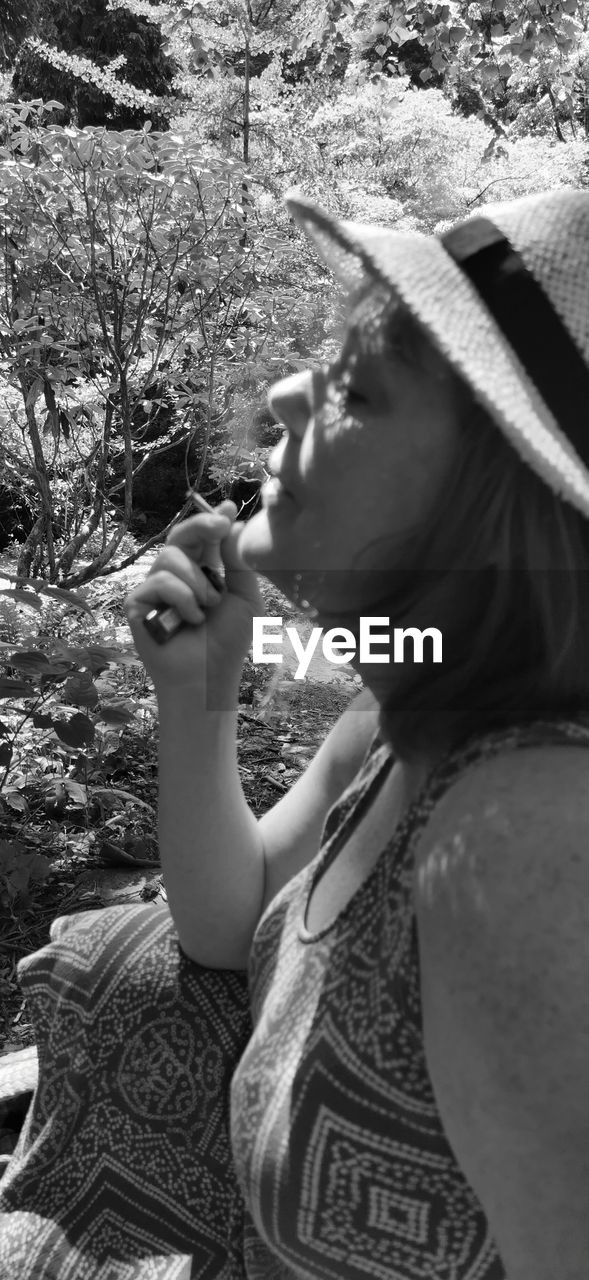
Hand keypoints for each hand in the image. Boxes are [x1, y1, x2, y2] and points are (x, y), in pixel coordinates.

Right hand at [124, 500, 264, 706]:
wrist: (209, 678)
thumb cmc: (228, 641)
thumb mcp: (244, 596)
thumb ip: (236, 560)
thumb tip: (234, 522)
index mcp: (203, 571)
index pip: (204, 537)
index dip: (214, 519)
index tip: (230, 509)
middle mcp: (177, 575)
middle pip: (181, 535)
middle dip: (201, 525)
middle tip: (220, 525)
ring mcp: (155, 588)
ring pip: (170, 557)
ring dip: (197, 582)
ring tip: (207, 609)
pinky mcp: (137, 603)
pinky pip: (159, 582)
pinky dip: (181, 599)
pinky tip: (189, 621)